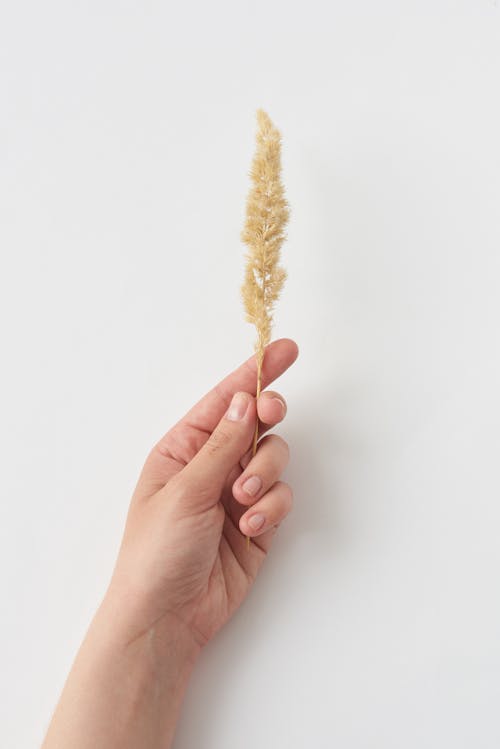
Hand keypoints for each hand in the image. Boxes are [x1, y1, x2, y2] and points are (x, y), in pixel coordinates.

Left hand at [107, 337, 298, 650]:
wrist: (167, 617)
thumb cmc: (156, 551)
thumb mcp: (185, 490)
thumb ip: (222, 445)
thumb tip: (244, 400)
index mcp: (183, 447)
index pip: (224, 400)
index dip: (255, 372)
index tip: (284, 349)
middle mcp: (213, 463)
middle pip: (256, 422)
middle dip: (266, 418)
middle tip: (270, 416)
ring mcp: (237, 491)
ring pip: (273, 457)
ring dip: (265, 473)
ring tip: (242, 500)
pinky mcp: (259, 520)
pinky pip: (281, 495)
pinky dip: (272, 506)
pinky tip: (252, 525)